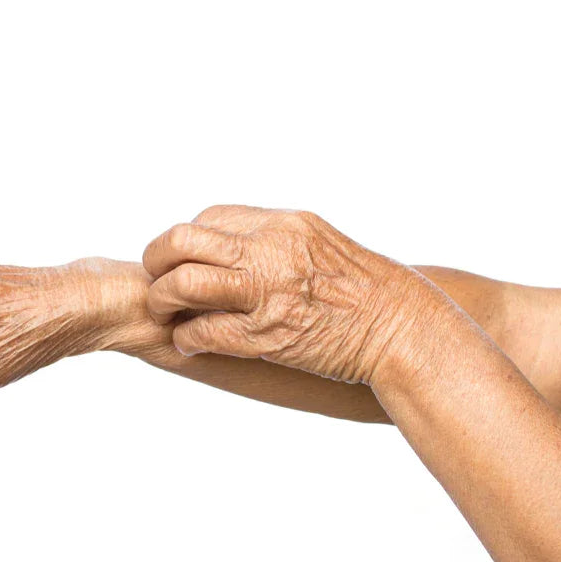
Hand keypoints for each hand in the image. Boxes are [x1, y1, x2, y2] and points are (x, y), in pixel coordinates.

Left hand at [142, 205, 446, 384]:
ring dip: (163, 299)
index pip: (210, 218)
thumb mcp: (320, 244)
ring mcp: (269, 292)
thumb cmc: (366, 291)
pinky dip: (188, 338)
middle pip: (183, 240)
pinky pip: (206, 332)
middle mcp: (272, 250)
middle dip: (157, 260)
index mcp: (284, 223)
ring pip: (186, 283)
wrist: (403, 330)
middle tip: (156, 280)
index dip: (187, 240)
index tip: (184, 260)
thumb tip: (237, 245)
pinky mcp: (268, 335)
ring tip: (165, 312)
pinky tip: (190, 343)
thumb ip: (277, 241)